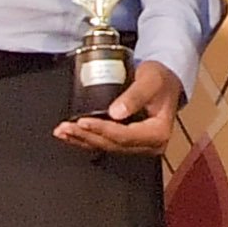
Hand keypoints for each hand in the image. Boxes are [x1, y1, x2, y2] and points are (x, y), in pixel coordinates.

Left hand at [54, 61, 186, 155]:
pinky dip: (86, 139)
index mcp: (158, 133)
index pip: (125, 136)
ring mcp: (138, 145)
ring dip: (82, 140)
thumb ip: (135, 96)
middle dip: (86, 136)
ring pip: (106, 146)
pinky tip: (71, 135)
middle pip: (112, 144)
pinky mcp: (128, 142)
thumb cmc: (160, 79)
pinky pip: (105, 143)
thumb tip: (116, 112)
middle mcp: (149, 144)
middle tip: (66, 127)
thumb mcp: (150, 81)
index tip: (83, 121)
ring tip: (63, 131)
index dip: (102, 129)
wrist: (165, 80)